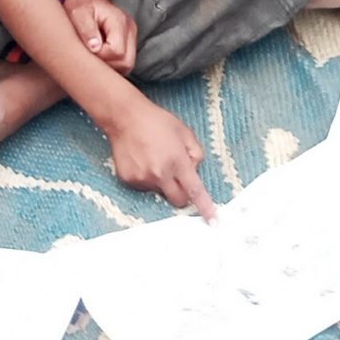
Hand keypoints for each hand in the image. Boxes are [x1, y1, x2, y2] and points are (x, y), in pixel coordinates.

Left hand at [64, 0, 139, 74]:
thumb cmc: (81, 5)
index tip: (87, 51)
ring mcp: (131, 38)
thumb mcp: (78, 12)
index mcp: (119, 22)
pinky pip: (124, 63)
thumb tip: (95, 48)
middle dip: (107, 67)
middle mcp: (130, 31)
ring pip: (127, 66)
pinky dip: (112, 65)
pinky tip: (99, 59)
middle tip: (90, 59)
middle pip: (127, 63)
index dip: (101, 57)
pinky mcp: (128, 44)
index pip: (117, 52)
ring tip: (94, 58)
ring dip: (110, 67)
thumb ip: (86, 29)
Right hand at [103, 96, 218, 218]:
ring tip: (154, 158)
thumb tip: (194, 171)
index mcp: (177, 162)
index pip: (195, 191)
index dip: (205, 207)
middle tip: (178, 177)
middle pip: (178, 200)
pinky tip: (142, 160)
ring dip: (162, 181)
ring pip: (160, 192)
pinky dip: (147, 177)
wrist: (125, 118)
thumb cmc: (157, 122)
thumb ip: (196, 154)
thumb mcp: (185, 132)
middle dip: (182, 194)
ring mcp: (143, 178)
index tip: (213, 222)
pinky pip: (144, 186)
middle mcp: (160, 174)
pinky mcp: (129, 180)